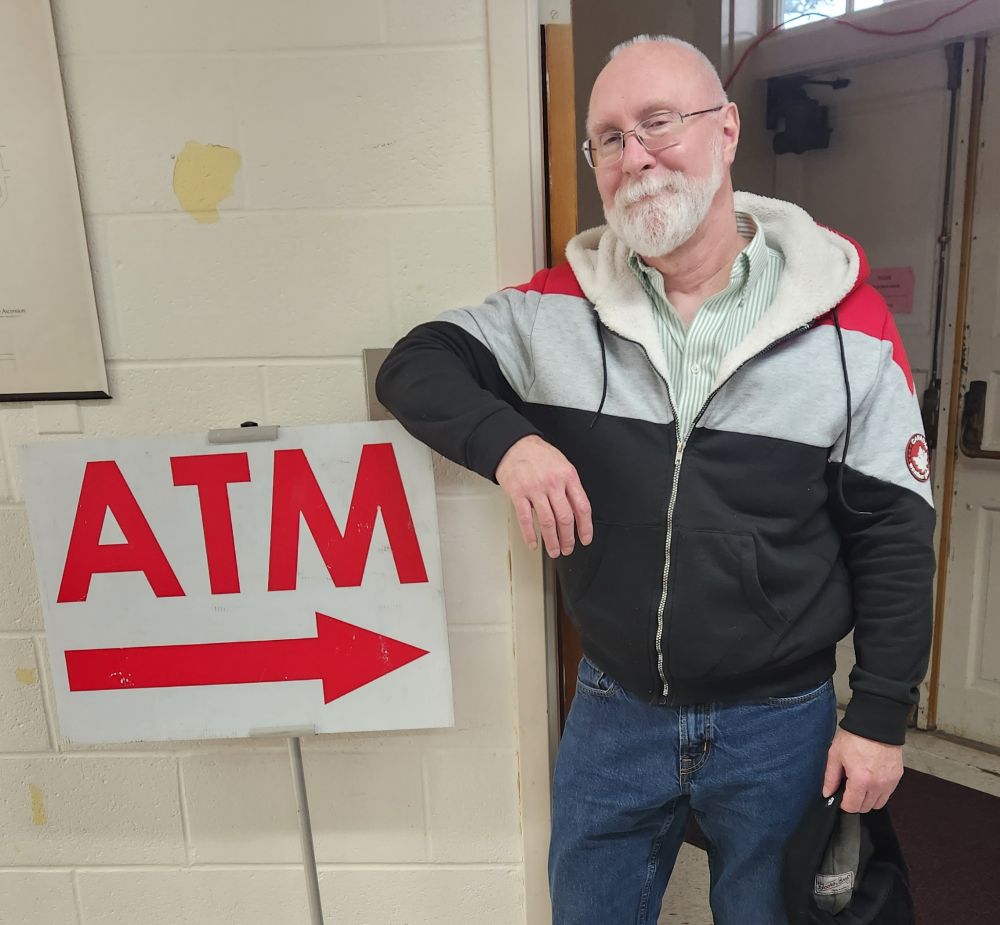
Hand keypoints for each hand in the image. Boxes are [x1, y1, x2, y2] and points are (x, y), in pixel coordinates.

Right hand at [495, 435, 592, 557]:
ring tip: (554, 550)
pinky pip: (526, 519)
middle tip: (568, 548)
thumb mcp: (562, 465)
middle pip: (565, 518)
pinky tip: (534, 543)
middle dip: (568, 538)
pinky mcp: (518, 494)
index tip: (585, 538)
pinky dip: (530, 535)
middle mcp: (553, 483)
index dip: (585, 527)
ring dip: (552, 540)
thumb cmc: (539, 455)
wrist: (514, 445)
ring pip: (547, 522)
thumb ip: (570, 487)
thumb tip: (576, 513)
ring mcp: (535, 489)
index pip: (582, 507)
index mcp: (568, 476)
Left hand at [822, 727, 902, 812]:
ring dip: (868, 799)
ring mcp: (889, 782)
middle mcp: (877, 785)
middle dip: (855, 801)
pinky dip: (879, 791)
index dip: (843, 803)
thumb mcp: (835, 754)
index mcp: (860, 780)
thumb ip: (831, 777)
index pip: (852, 806)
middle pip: (865, 807)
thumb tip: (827, 793)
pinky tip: (871, 779)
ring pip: (878, 803)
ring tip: (860, 784)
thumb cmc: (854, 737)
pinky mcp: (897, 777)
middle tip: (849, 788)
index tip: (840, 795)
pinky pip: (888, 793)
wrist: (876, 723)